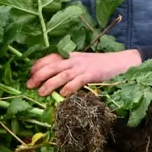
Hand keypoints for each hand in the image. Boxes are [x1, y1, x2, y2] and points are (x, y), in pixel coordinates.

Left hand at [26, 49, 141, 96]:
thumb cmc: (102, 65)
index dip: (39, 64)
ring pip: (63, 73)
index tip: (29, 72)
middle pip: (53, 65)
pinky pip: (79, 80)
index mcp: (72, 56)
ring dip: (50, 83)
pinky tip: (63, 94)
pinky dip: (70, 87)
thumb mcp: (84, 64)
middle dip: (39, 75)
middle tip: (28, 84)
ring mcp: (84, 66)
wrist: (122, 62)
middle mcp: (76, 60)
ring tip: (41, 92)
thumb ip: (71, 69)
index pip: (51, 57)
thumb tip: (56, 80)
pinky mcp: (93, 74)